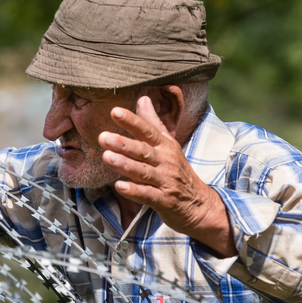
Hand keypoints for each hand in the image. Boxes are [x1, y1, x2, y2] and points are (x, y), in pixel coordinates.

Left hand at [99, 96, 234, 256]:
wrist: (199, 204)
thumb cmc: (177, 171)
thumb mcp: (168, 144)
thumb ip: (153, 122)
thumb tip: (143, 98)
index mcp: (165, 146)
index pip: (147, 131)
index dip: (132, 121)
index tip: (115, 111)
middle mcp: (165, 161)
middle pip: (143, 150)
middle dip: (123, 143)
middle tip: (103, 137)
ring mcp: (165, 181)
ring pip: (143, 171)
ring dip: (125, 164)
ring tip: (106, 157)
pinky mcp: (164, 200)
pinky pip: (148, 195)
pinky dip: (134, 191)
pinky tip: (119, 186)